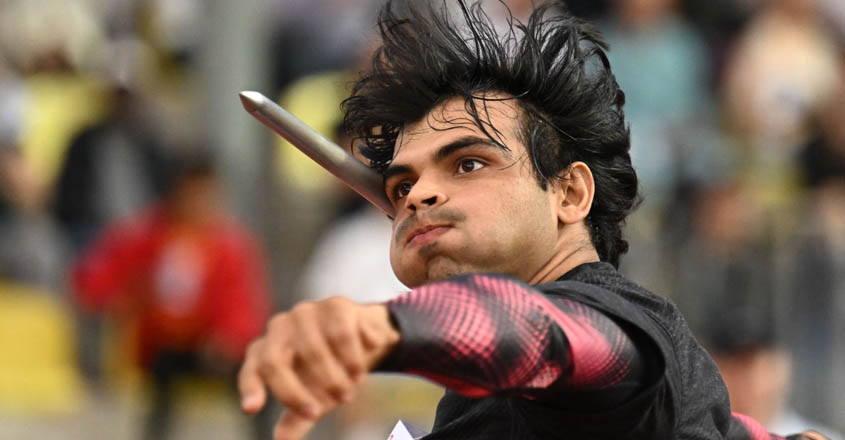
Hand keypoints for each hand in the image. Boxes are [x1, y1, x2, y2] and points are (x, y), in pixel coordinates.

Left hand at [238, 296, 399, 439]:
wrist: (366, 336)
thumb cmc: (330, 368)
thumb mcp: (314, 395)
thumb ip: (297, 417)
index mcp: (268, 349)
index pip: (253, 369)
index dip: (250, 387)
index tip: (252, 409)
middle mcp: (280, 327)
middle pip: (274, 361)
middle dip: (296, 393)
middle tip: (320, 412)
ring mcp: (307, 313)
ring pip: (313, 350)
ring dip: (335, 376)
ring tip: (352, 385)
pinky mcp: (335, 305)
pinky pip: (343, 334)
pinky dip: (355, 354)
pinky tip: (366, 357)